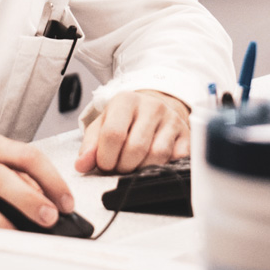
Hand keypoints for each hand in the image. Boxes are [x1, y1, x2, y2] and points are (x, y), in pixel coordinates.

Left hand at [75, 90, 189, 174]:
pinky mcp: (186, 134)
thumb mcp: (103, 124)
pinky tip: (154, 162)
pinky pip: (176, 159)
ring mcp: (172, 119)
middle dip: (123, 166)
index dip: (106, 157)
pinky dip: (164, 167)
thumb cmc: (126, 119)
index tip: (104, 164)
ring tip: (135, 165)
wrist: (156, 106)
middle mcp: (152, 106)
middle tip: (120, 166)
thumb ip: (90, 145)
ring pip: (157, 156)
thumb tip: (82, 165)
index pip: (113, 134)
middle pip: (135, 148)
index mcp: (126, 101)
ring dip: (142, 169)